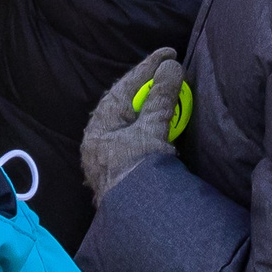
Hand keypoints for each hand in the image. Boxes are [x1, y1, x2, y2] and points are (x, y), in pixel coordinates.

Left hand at [81, 46, 184, 205]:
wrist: (135, 218)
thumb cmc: (136, 170)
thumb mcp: (151, 130)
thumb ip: (161, 99)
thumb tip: (171, 66)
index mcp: (101, 124)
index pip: (126, 86)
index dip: (148, 67)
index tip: (169, 52)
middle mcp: (100, 137)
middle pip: (126, 102)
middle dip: (148, 85)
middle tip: (169, 70)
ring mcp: (110, 154)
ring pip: (131, 120)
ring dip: (150, 106)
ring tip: (170, 92)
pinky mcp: (122, 168)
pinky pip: (137, 137)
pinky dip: (151, 126)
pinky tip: (162, 123)